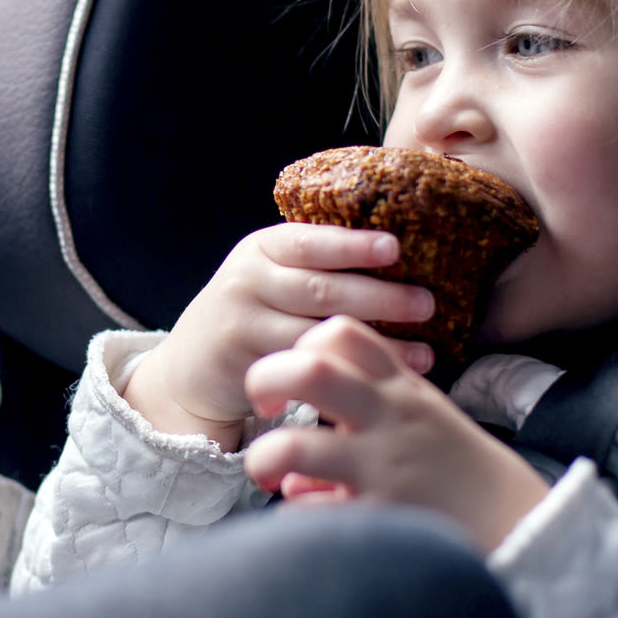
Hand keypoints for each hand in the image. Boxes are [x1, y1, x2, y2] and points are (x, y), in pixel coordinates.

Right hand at [122, 225, 432, 450]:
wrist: (190, 366)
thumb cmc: (253, 312)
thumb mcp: (270, 276)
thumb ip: (314, 264)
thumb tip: (397, 253)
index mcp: (262, 247)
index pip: (310, 241)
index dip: (352, 245)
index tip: (395, 248)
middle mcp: (248, 280)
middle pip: (321, 288)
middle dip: (379, 296)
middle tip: (427, 304)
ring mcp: (244, 323)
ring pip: (318, 332)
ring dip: (376, 342)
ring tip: (425, 352)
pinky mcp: (247, 365)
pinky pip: (305, 367)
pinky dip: (347, 371)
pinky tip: (381, 376)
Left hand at [240, 316, 549, 551]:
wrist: (524, 526)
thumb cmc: (460, 470)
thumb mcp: (424, 418)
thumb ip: (366, 409)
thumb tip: (308, 435)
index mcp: (401, 389)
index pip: (340, 332)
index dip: (302, 343)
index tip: (293, 373)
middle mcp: (390, 421)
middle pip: (308, 370)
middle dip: (265, 378)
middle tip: (262, 406)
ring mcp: (382, 470)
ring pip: (291, 447)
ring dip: (264, 458)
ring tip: (267, 472)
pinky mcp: (379, 519)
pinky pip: (308, 514)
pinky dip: (295, 515)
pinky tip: (306, 518)